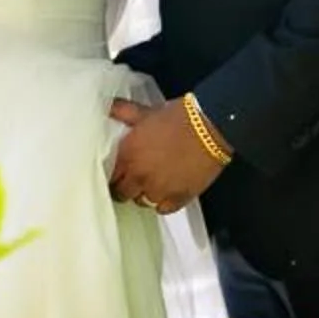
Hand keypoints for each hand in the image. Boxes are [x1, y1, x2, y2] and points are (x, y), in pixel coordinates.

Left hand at [106, 95, 224, 216]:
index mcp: (128, 156)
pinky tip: (167, 192)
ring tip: (151, 183)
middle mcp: (140, 176)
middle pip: (123, 194)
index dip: (113, 175)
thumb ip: (123, 112)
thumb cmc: (178, 118)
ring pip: (143, 202)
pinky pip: (163, 209)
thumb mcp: (146, 112)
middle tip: (132, 181)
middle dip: (125, 187)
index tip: (117, 173)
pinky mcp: (179, 197)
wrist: (209, 127)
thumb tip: (109, 108)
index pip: (109, 176)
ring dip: (145, 194)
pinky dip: (163, 202)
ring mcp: (159, 190)